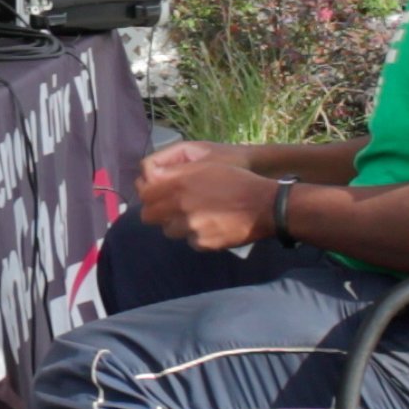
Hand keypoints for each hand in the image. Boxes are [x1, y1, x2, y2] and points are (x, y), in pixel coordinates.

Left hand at [137, 141, 278, 251]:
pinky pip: (189, 241)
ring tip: (194, 217)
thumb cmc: (236, 179)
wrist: (264, 205)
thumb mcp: (205, 165)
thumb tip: (153, 178)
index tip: (155, 195)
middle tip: (169, 210)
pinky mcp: (202, 243)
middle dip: (156, 212)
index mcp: (179, 183)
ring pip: (168, 230)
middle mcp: (180, 205)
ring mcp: (190, 226)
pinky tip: (210, 227)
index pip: (144, 194)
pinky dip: (196, 236)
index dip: (148, 194)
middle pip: (148, 216)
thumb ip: (176, 173)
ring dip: (176, 225)